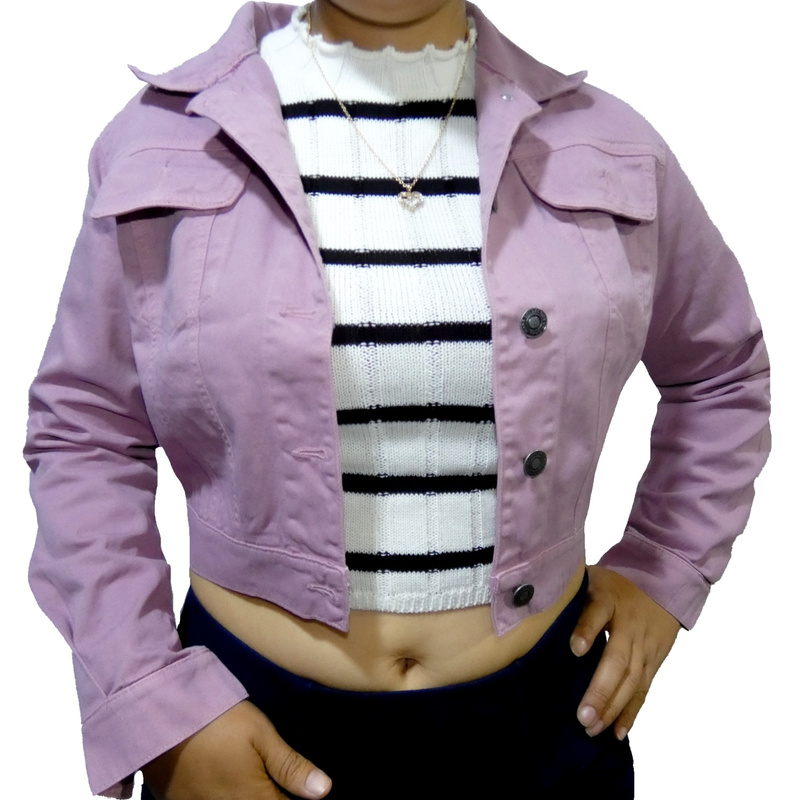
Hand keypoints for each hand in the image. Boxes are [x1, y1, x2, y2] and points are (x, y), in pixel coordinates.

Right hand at [142, 700, 331, 799]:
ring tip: (248, 780)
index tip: (297, 789)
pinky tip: (225, 783)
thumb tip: (324, 790)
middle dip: (271, 796)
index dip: (297, 799)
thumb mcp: (260, 734)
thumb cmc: (217, 720)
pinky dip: (222, 798)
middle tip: (269, 779)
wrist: (161, 715)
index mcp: (254, 799)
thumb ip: (291, 766)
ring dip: (249, 797)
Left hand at [570, 565, 680, 740]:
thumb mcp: (590, 578)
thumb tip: (527, 601)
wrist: (662, 583)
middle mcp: (629, 625)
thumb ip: (567, 592)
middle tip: (582, 716)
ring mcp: (644, 646)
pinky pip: (643, 690)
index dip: (586, 629)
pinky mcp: (654, 661)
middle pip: (617, 659)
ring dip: (613, 707)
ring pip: (631, 680)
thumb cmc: (612, 585)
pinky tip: (617, 732)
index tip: (575, 649)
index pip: (597, 611)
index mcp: (608, 598)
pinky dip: (631, 712)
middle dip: (600, 689)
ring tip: (592, 728)